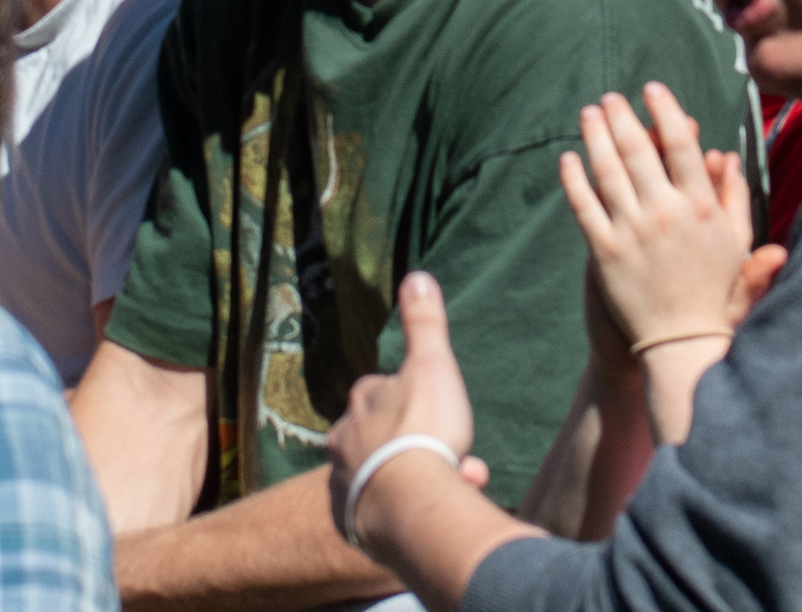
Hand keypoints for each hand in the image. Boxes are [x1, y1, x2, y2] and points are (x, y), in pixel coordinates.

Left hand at [327, 273, 489, 548]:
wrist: (409, 503)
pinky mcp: (355, 523)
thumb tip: (416, 277)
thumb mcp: (433, 365)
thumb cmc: (423, 429)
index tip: (438, 407)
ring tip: (457, 481)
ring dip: (420, 476)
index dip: (414, 397)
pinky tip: (436, 509)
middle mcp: (343, 442)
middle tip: (451, 452)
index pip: (382, 390)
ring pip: (389, 474)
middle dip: (419, 443)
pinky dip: (410, 508)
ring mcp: (347, 484)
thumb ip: (425, 324)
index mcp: (360, 402)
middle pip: (385, 436)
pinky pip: (385, 511)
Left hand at [556, 84, 755, 352]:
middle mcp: (666, 213)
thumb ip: (735, 198)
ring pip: (608, 171)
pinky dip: (574, 179)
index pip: (682, 145)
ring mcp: (632, 231)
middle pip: (639, 150)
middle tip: (610, 97)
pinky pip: (585, 206)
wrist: (681, 342)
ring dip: (595, 136)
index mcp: (702, 207)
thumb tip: (727, 157)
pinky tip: (567, 158)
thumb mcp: (736, 243)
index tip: (652, 90)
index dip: (666, 111)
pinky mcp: (605, 252)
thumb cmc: (713, 291)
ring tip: (588, 113)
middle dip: (622, 117)